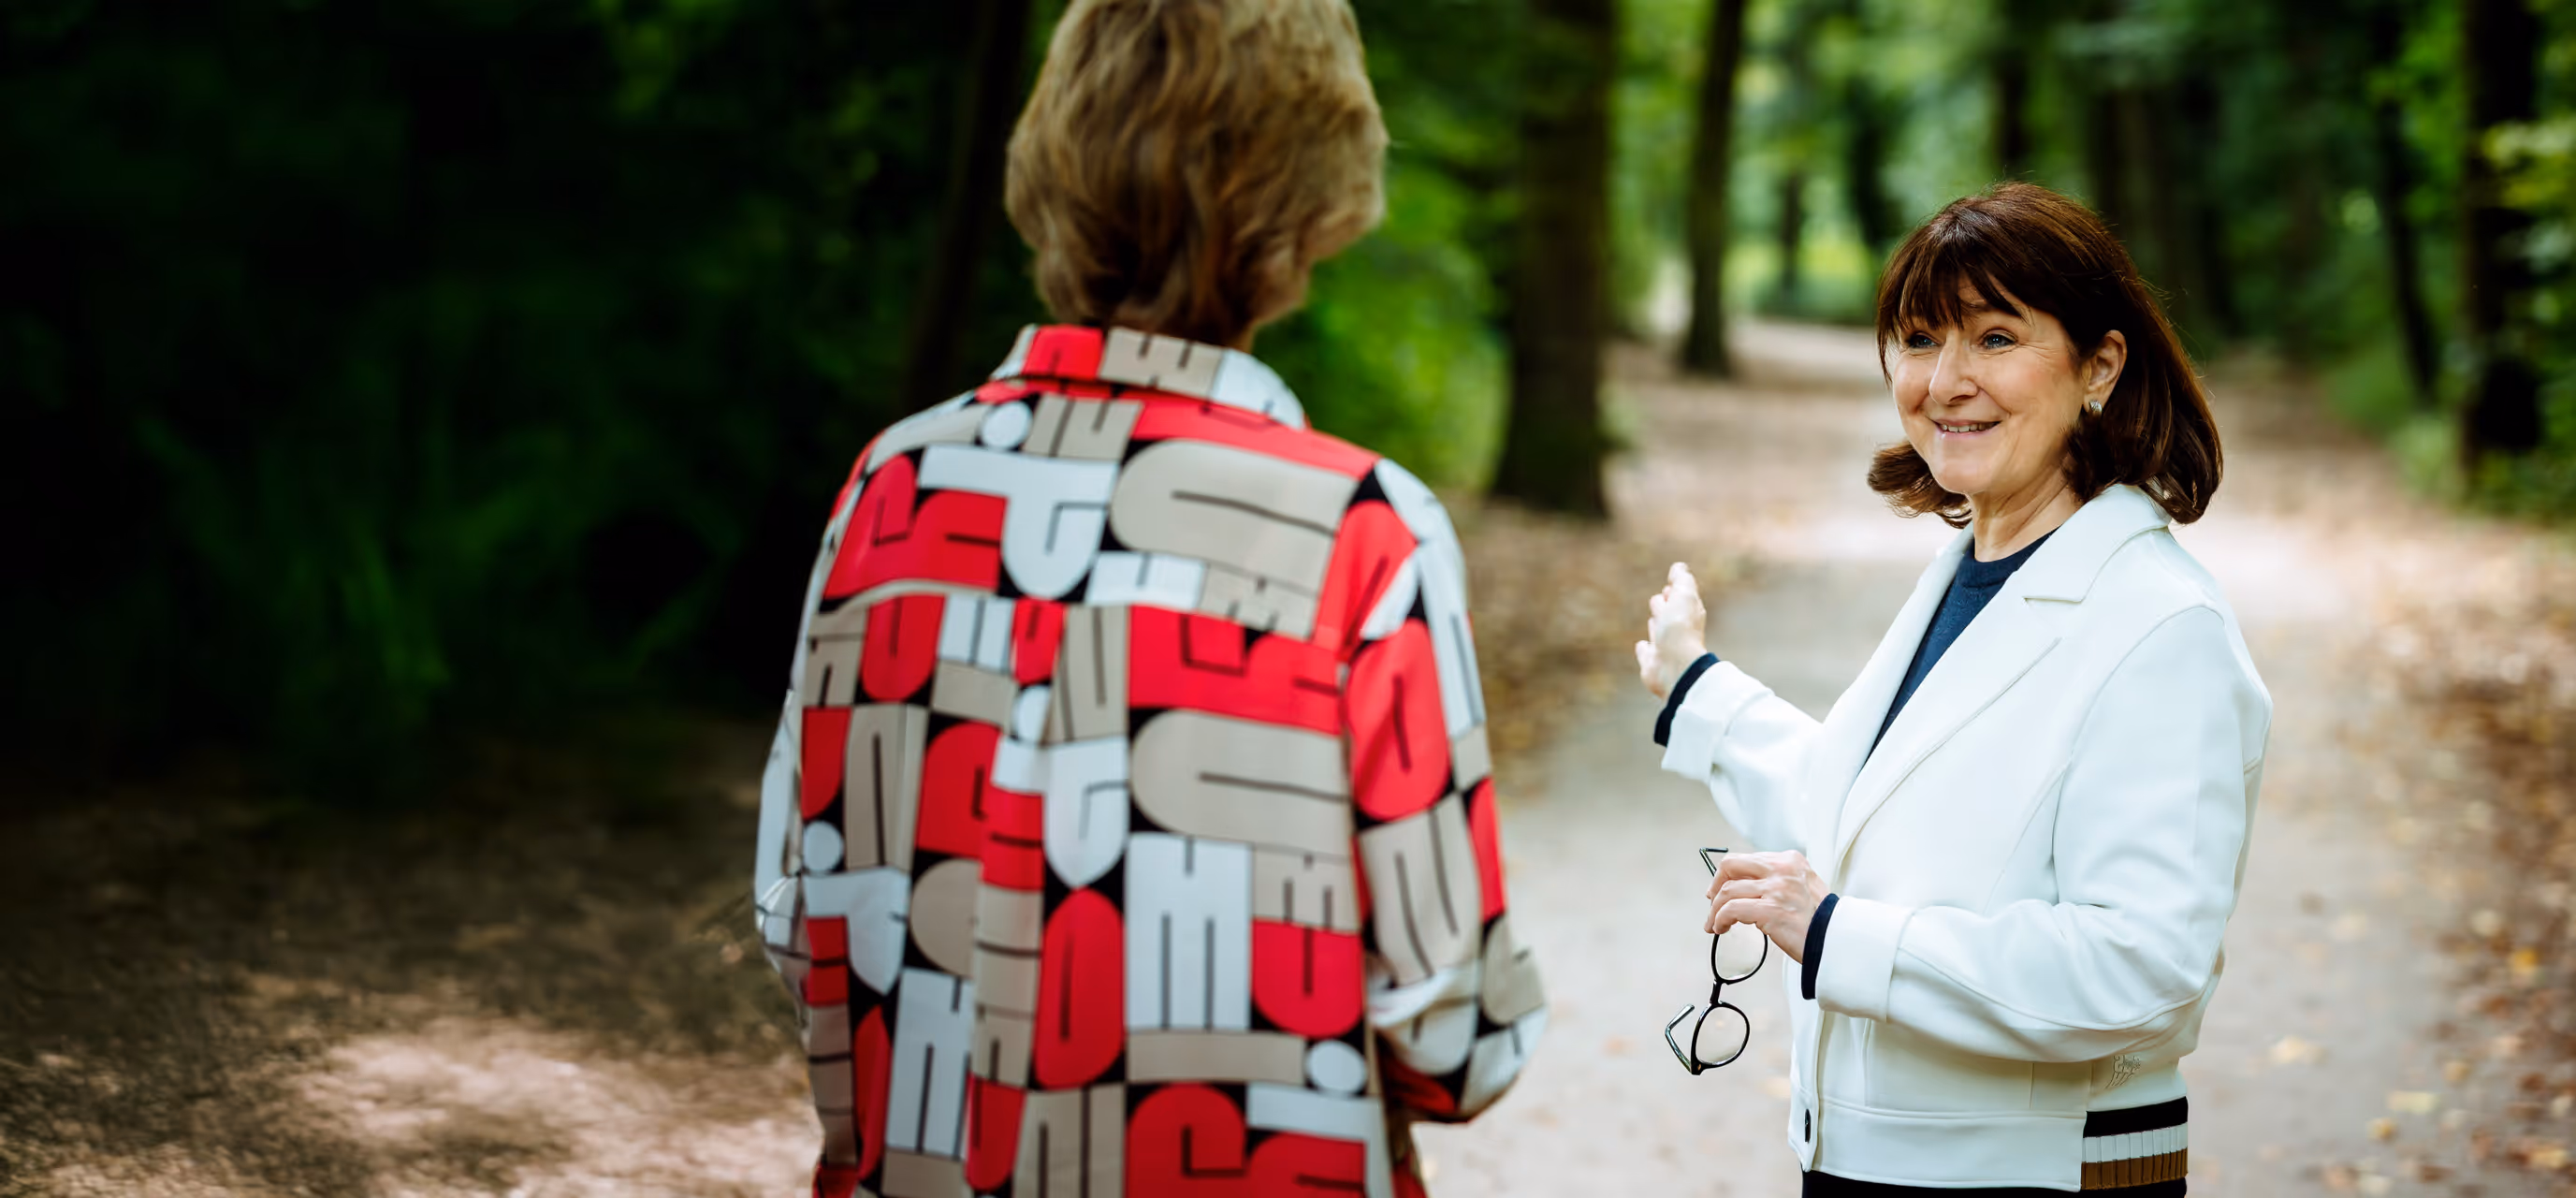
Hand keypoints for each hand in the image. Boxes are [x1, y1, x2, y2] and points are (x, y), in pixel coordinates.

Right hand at [1635, 562, 1708, 698]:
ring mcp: (1664, 646)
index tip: (1670, 586)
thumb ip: (1682, 579)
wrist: (1674, 666)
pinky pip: (1645, 651)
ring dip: (1656, 624)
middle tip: (1662, 601)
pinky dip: (1644, 648)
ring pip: (1658, 630)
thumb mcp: (1683, 595)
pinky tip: (1643, 647)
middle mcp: (1677, 630)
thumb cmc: (1679, 629)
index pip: (1679, 596)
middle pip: (1667, 612)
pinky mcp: (1651, 661)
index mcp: (1688, 613)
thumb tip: (1679, 566)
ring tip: (1656, 620)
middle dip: (1663, 605)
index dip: (1675, 590)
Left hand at [1705, 850, 1829, 963]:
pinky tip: (1721, 928)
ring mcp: (1776, 889)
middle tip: (1712, 901)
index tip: (1722, 887)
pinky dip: (1720, 919)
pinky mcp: (1770, 910)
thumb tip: (1745, 886)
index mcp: (1790, 861)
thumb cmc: (1820, 920)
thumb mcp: (1803, 886)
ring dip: (1715, 910)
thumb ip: (1778, 880)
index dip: (1728, 875)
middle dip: (1716, 884)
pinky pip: (1731, 910)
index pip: (1746, 859)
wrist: (1836, 940)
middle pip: (1731, 865)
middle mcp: (1782, 870)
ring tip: (1716, 923)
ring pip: (1727, 891)